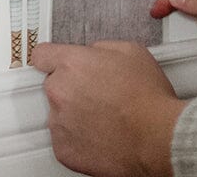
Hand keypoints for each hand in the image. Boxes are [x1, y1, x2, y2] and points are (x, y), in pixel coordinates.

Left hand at [32, 41, 185, 176]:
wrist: (155, 135)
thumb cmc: (146, 96)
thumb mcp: (131, 50)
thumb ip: (102, 47)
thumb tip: (93, 53)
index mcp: (73, 63)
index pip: (41, 55)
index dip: (51, 57)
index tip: (54, 61)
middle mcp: (60, 91)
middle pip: (53, 83)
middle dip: (71, 85)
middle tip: (98, 90)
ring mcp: (59, 122)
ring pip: (59, 111)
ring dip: (75, 111)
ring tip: (104, 113)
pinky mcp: (62, 149)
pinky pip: (64, 137)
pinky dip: (78, 135)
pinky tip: (101, 130)